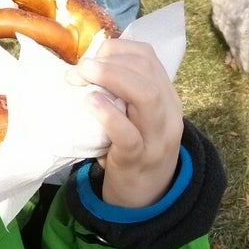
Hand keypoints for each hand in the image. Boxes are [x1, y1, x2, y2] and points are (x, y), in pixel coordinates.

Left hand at [69, 39, 183, 207]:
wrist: (145, 198)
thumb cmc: (132, 151)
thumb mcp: (134, 118)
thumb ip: (120, 94)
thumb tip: (85, 67)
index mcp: (167, 98)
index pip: (148, 58)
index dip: (117, 50)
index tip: (91, 57)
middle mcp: (168, 114)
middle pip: (148, 71)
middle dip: (111, 61)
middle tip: (80, 68)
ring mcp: (156, 138)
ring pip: (146, 96)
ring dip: (111, 78)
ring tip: (82, 75)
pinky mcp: (137, 160)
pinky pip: (128, 134)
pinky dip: (108, 114)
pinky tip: (90, 102)